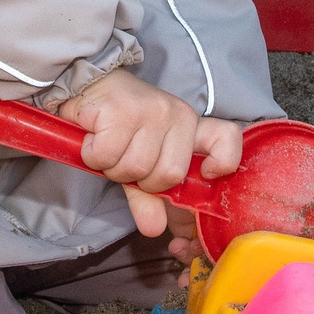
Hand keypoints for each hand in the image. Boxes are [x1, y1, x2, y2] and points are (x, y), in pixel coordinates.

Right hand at [58, 70, 242, 237]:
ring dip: (112, 167)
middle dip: (140, 180)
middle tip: (126, 160)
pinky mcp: (121, 110)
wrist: (87, 84)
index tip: (206, 173)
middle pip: (169, 175)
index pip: (227, 137)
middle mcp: (177, 115)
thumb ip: (149, 196)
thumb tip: (153, 229)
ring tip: (108, 146)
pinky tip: (93, 140)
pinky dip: (93, 156)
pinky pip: (107, 156)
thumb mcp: (140, 161)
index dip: (224, 160)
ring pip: (135, 168)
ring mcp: (151, 110)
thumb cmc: (118, 125)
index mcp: (190, 126)